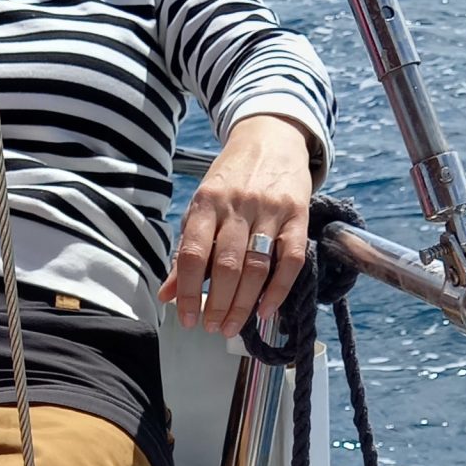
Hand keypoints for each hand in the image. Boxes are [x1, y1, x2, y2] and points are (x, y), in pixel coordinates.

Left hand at [159, 116, 314, 335]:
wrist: (272, 137)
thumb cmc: (231, 178)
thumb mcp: (202, 206)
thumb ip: (186, 249)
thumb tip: (167, 294)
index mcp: (206, 202)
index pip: (192, 254)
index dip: (187, 291)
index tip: (186, 317)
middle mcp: (237, 205)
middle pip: (225, 266)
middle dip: (217, 304)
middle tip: (212, 328)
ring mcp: (270, 210)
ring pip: (256, 267)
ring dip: (243, 304)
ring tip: (232, 327)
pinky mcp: (298, 215)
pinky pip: (290, 259)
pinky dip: (278, 290)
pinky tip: (265, 311)